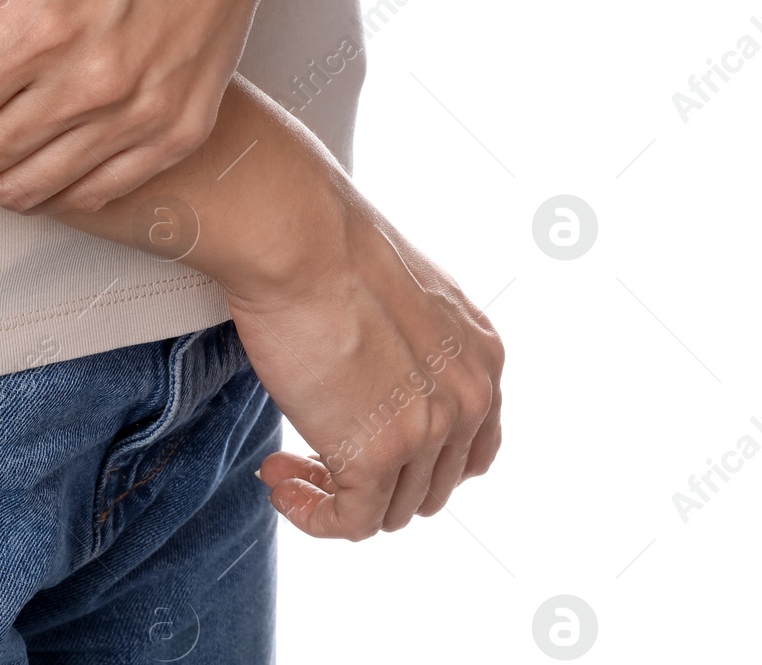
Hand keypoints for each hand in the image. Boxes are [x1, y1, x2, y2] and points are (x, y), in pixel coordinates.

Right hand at [239, 197, 503, 538]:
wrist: (297, 239)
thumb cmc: (326, 245)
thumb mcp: (402, 292)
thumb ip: (411, 343)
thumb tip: (372, 370)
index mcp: (482, 359)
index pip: (471, 449)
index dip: (415, 462)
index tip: (362, 447)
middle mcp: (468, 400)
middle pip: (428, 486)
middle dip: (369, 481)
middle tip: (311, 458)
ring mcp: (425, 432)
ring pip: (388, 509)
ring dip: (332, 496)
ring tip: (286, 468)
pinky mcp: (373, 455)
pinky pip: (349, 522)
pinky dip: (312, 515)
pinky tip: (280, 484)